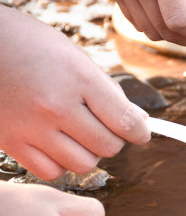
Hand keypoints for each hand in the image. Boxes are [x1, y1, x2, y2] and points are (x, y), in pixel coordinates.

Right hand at [0, 6, 149, 179]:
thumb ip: (107, 90)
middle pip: (108, 147)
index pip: (126, 122)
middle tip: (104, 126)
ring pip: (84, 163)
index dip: (141, 131)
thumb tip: (138, 120)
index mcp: (78, 78)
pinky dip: (61, 163)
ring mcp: (31, 127)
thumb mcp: (74, 55)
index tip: (141, 132)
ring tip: (80, 135)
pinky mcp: (10, 141)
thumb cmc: (28, 44)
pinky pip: (52, 171)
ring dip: (89, 153)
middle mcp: (56, 106)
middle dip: (114, 139)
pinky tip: (57, 144)